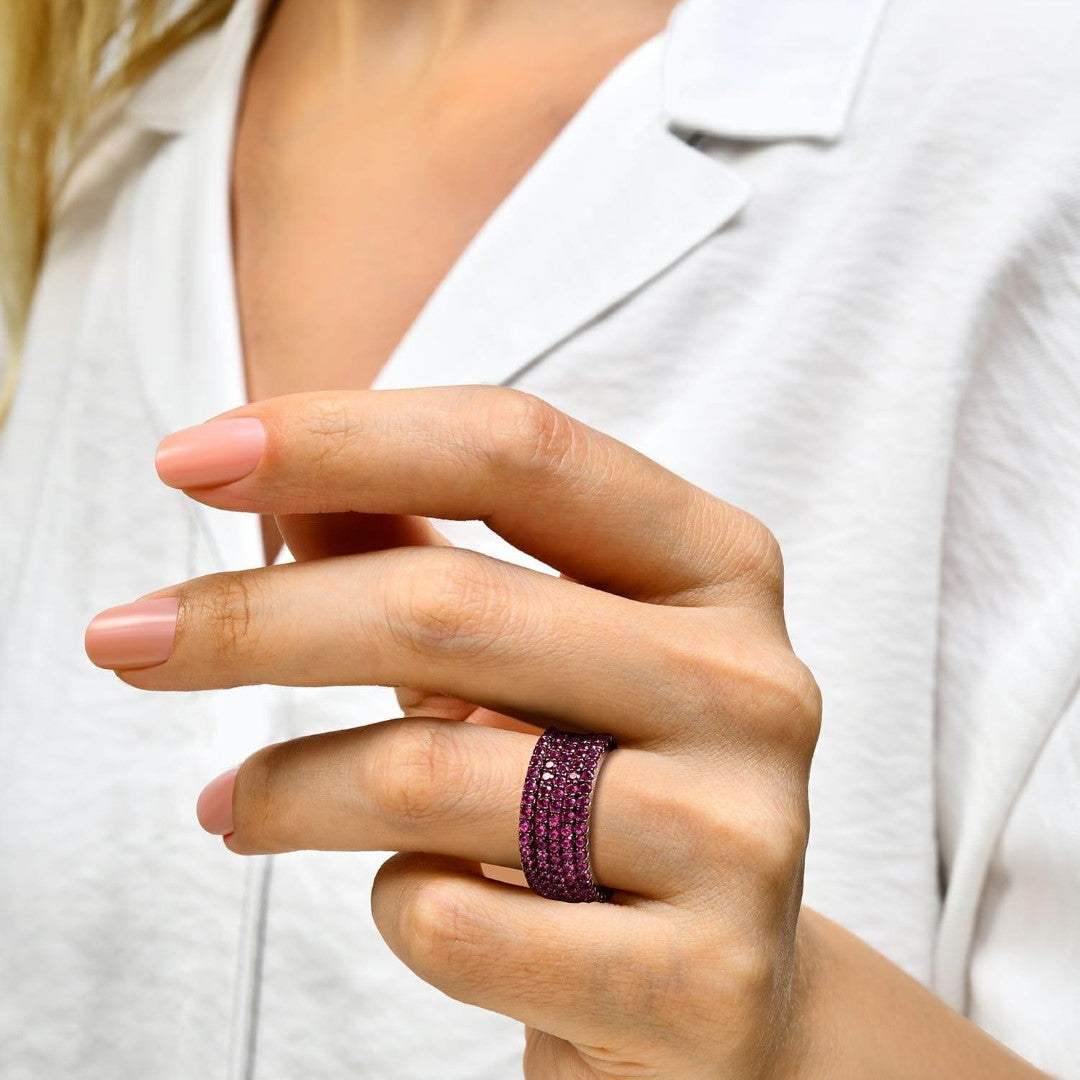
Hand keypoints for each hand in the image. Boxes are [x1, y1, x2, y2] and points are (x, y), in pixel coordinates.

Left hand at [87, 385, 821, 1077]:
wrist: (717, 988)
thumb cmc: (601, 784)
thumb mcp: (530, 650)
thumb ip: (419, 548)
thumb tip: (271, 473)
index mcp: (718, 567)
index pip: (520, 452)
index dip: (343, 436)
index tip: (192, 458)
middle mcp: (753, 683)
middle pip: (451, 606)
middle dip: (255, 621)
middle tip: (124, 637)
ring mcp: (742, 835)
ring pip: (432, 774)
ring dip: (291, 787)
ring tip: (235, 804)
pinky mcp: (705, 983)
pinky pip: (459, 923)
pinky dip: (393, 905)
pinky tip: (409, 900)